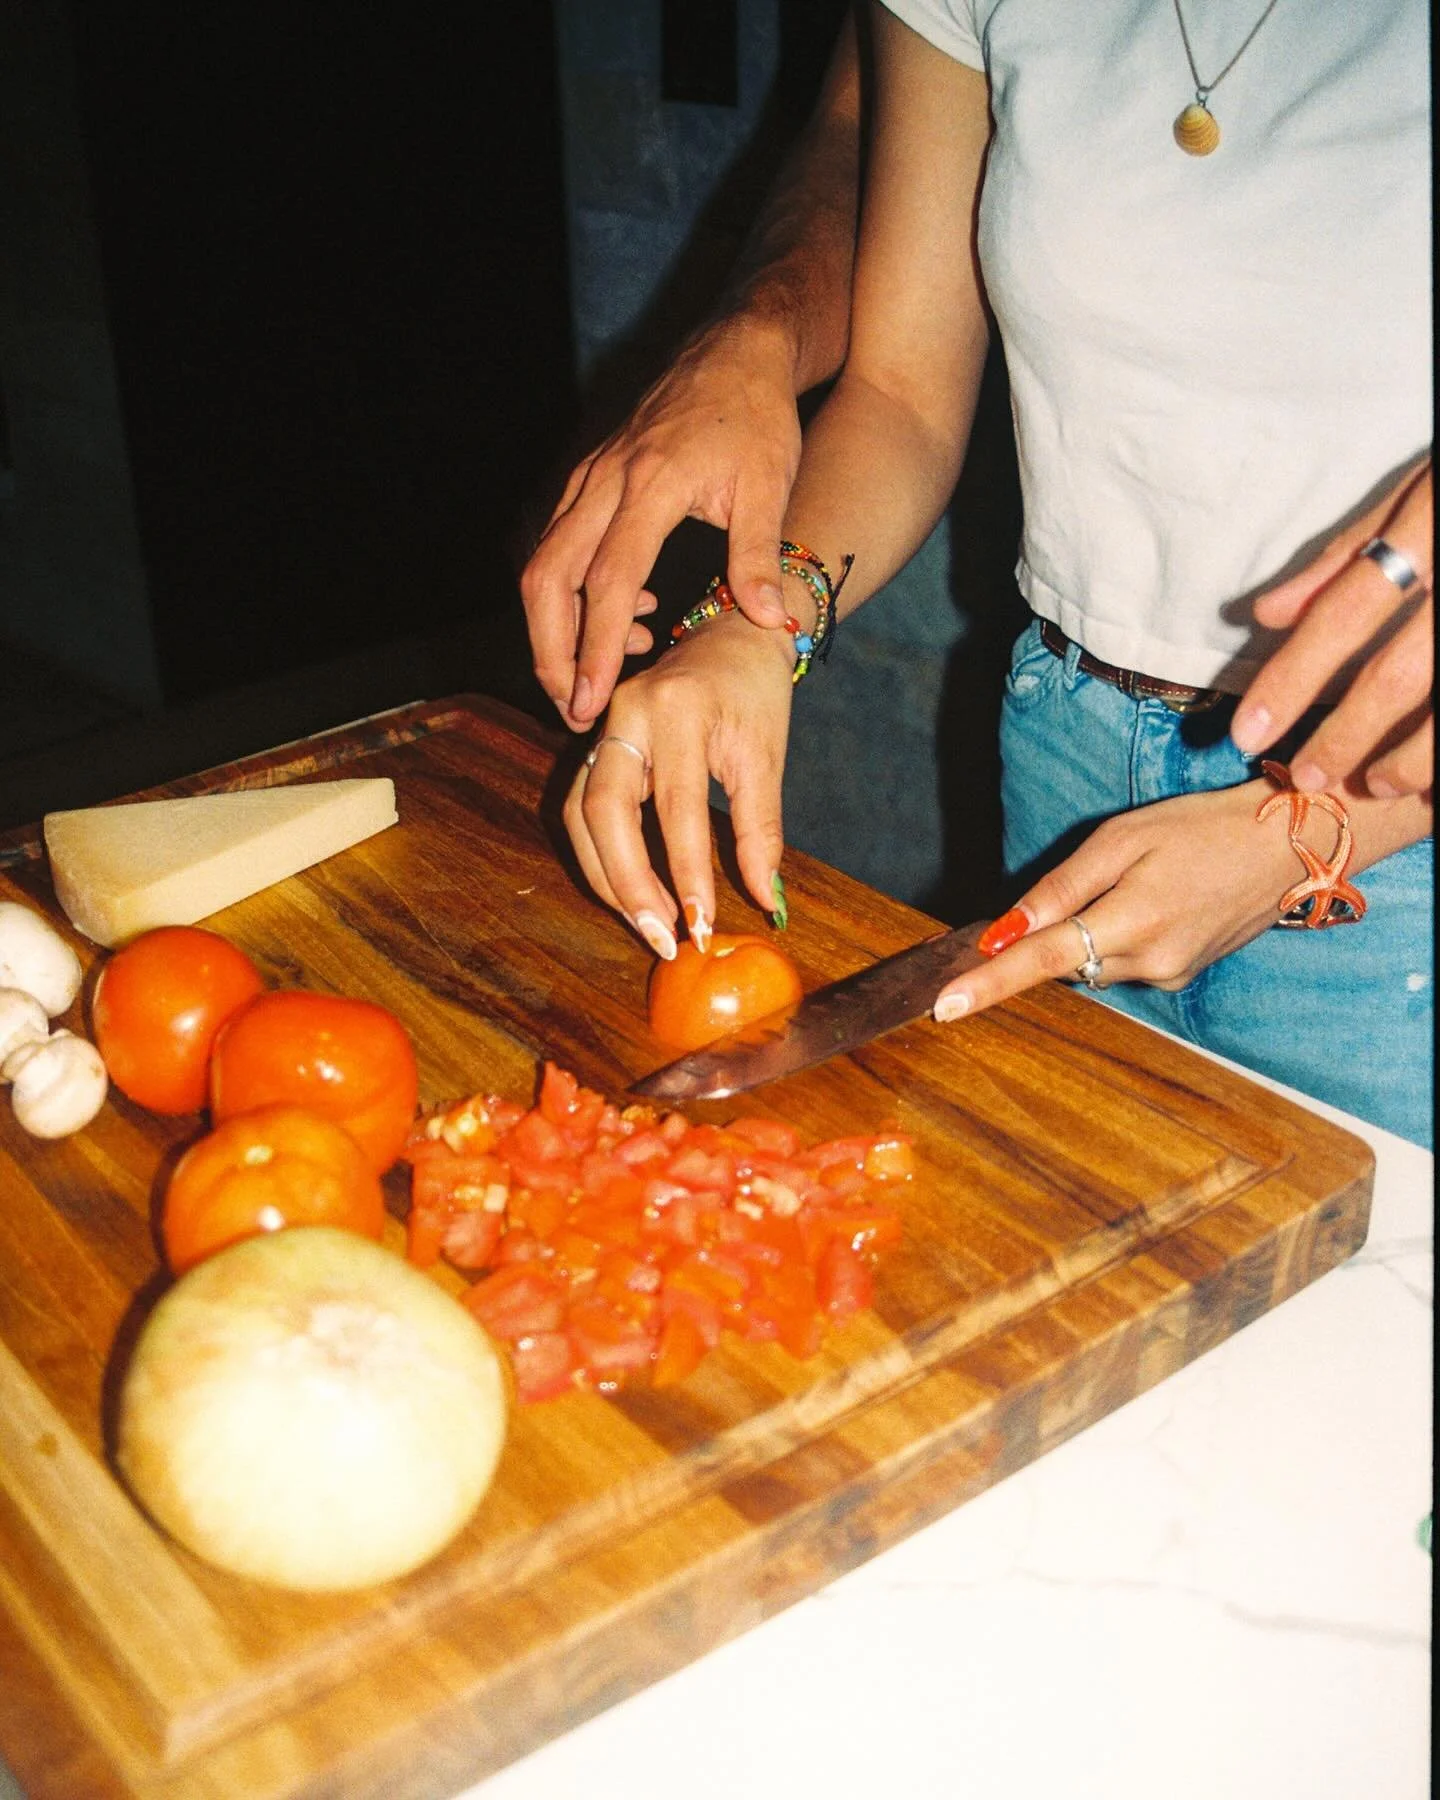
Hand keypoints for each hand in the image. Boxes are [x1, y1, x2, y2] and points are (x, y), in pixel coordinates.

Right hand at [521, 319, 803, 732]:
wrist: (737, 348)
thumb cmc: (757, 415)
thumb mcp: (771, 484)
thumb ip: (761, 556)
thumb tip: (770, 624)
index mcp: (650, 485)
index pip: (608, 582)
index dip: (595, 647)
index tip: (591, 699)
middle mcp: (605, 481)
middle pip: (549, 579)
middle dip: (552, 651)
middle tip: (573, 707)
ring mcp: (589, 477)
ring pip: (543, 565)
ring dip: (556, 629)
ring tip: (596, 677)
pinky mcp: (588, 479)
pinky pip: (558, 546)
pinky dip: (573, 594)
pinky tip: (627, 617)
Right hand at [563, 614, 795, 958]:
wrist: (732, 634)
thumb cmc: (755, 692)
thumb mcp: (766, 756)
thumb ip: (760, 829)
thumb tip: (765, 899)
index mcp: (678, 711)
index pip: (676, 807)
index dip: (686, 872)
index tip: (702, 925)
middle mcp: (627, 714)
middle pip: (603, 812)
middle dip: (627, 884)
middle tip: (662, 937)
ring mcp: (603, 726)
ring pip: (580, 814)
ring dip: (607, 877)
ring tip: (648, 923)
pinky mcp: (594, 741)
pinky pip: (582, 806)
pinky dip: (602, 855)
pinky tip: (631, 890)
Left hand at [931, 782, 1298, 1020]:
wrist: (1288, 846)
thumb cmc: (1204, 828)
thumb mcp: (1124, 839)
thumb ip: (1062, 887)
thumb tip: (1006, 928)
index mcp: (1132, 922)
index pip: (1041, 961)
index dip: (989, 983)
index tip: (945, 1006)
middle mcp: (1150, 963)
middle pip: (1062, 963)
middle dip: (1040, 939)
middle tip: (1055, 895)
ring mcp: (1169, 975)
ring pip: (1091, 964)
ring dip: (1082, 934)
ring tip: (1130, 881)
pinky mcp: (1181, 975)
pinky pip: (1122, 962)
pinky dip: (1114, 937)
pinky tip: (1147, 899)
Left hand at [1232, 461, 1432, 798]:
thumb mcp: (1411, 495)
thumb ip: (1342, 557)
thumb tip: (1266, 615)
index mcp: (1426, 533)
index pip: (1344, 614)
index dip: (1292, 677)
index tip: (1248, 731)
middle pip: (1397, 675)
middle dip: (1344, 736)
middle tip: (1305, 776)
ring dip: (1409, 759)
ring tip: (1373, 785)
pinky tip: (1429, 778)